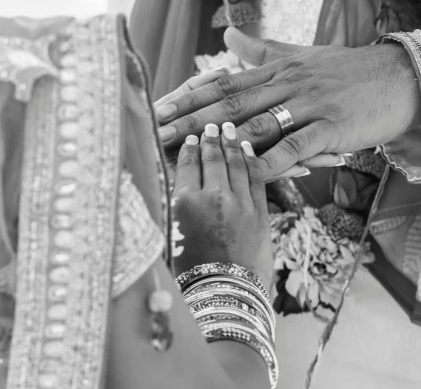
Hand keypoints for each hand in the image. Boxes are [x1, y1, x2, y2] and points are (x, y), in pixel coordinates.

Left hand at [154, 57, 348, 178]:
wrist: (401, 79)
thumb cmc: (350, 70)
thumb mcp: (304, 54)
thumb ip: (263, 50)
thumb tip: (228, 38)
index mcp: (278, 69)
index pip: (224, 82)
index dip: (188, 96)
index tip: (158, 108)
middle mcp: (288, 83)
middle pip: (231, 102)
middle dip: (191, 119)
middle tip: (157, 133)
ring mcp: (310, 104)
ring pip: (258, 122)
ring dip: (222, 139)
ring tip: (191, 153)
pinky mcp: (332, 127)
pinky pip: (296, 144)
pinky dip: (271, 158)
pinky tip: (249, 170)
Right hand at [170, 122, 271, 285]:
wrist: (224, 295)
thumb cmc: (190, 274)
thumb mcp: (169, 239)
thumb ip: (168, 209)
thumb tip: (161, 192)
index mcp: (184, 203)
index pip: (187, 165)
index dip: (189, 149)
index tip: (190, 138)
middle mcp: (212, 197)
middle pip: (212, 158)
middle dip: (211, 138)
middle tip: (210, 125)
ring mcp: (239, 202)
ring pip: (235, 163)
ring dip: (231, 143)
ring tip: (228, 128)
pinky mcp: (259, 211)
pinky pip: (256, 177)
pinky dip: (251, 160)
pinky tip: (247, 148)